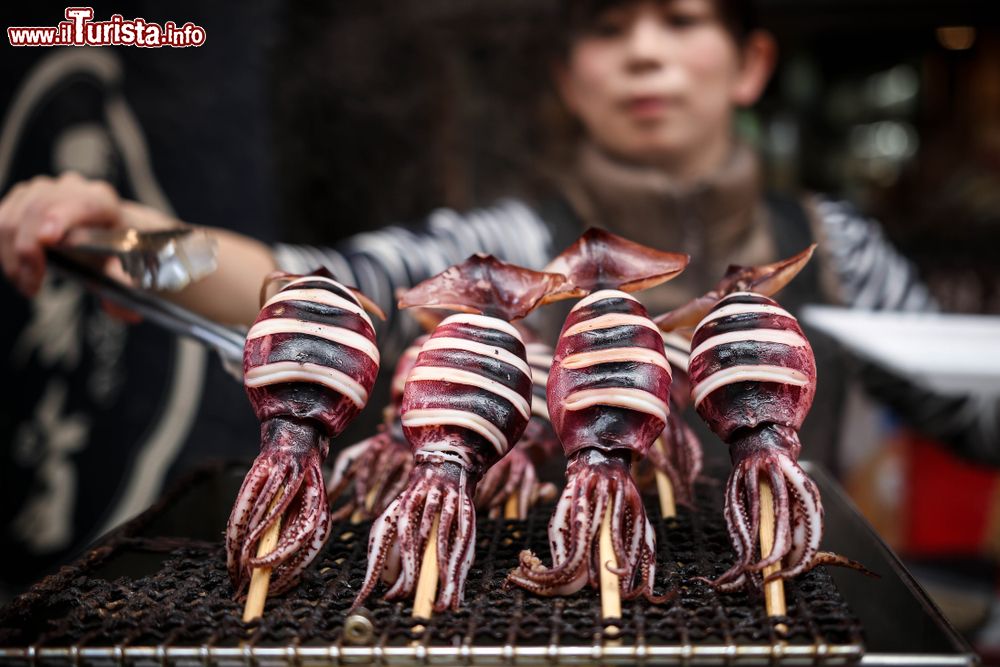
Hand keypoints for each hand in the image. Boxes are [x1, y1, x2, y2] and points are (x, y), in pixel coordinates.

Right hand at [0, 172, 123, 296]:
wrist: (112, 231)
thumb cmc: (119, 248)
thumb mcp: (132, 267)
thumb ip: (126, 286)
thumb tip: (117, 307)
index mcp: (103, 201)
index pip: (82, 203)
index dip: (62, 218)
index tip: (47, 240)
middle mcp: (72, 188)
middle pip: (38, 208)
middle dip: (28, 250)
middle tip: (31, 286)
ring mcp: (43, 190)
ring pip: (13, 216)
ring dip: (11, 255)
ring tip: (26, 285)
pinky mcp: (21, 199)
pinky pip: (0, 220)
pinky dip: (2, 249)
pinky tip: (16, 272)